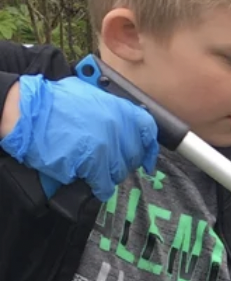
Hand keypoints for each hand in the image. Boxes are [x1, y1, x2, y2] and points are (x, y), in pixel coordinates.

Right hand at [0, 75, 158, 200]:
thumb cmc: (54, 102)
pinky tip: (96, 186)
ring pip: (120, 170)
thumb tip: (122, 118)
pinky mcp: (93, 164)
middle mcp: (118, 128)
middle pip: (134, 154)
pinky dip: (101, 187)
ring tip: (98, 170)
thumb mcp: (88, 93)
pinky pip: (104, 183)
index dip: (150, 146)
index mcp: (119, 109)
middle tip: (112, 162)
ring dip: (111, 173)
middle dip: (125, 160)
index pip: (148, 129)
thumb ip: (109, 106)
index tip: (149, 157)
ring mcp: (107, 147)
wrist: (29, 113)